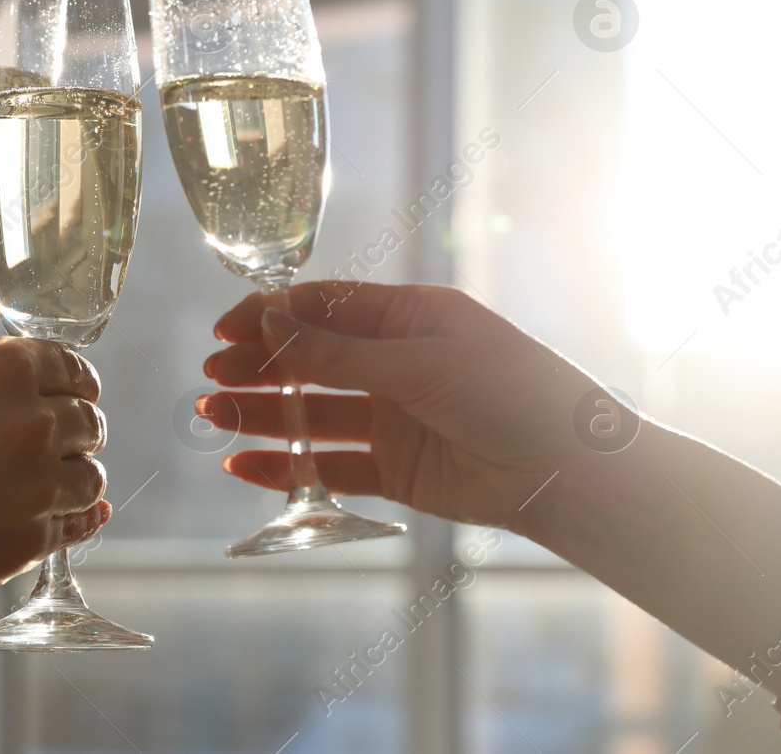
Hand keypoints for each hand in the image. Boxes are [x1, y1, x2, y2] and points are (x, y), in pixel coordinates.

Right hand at [0, 337, 110, 622]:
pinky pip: (76, 527)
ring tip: (53, 483)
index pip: (72, 368)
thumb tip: (34, 382)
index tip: (72, 395)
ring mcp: (33, 486)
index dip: (72, 383)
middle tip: (61, 442)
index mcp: (4, 367)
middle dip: (75, 430)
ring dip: (75, 476)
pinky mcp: (26, 542)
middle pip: (88, 422)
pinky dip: (78, 519)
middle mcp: (30, 421)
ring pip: (89, 478)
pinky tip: (77, 516)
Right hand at [199, 282, 597, 528]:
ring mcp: (394, 417)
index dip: (269, 316)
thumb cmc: (509, 393)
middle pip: (309, 360)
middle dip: (256, 366)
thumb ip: (339, 352)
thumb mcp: (419, 362)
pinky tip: (245, 466)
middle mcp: (396, 363)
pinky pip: (330, 465)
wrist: (571, 472)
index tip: (223, 330)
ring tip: (210, 416)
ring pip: (312, 413)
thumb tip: (269, 322)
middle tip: (210, 376)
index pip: (322, 308)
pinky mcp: (397, 470)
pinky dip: (288, 467)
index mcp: (408, 317)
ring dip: (261, 414)